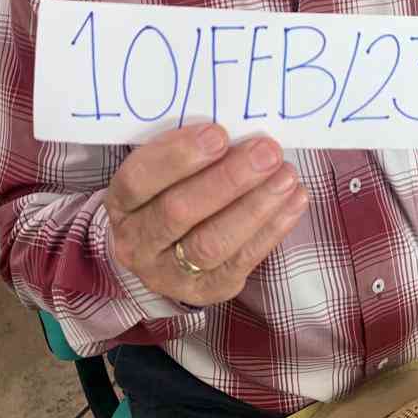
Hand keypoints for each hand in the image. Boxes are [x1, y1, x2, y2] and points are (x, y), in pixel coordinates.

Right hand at [104, 123, 308, 306]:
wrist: (162, 249)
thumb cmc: (170, 190)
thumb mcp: (164, 170)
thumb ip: (189, 151)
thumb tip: (238, 127)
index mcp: (122, 203)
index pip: (140, 179)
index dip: (178, 156)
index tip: (219, 134)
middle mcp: (138, 242)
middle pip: (179, 212)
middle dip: (228, 180)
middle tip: (266, 152)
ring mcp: (169, 274)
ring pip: (211, 244)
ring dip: (254, 207)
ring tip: (287, 176)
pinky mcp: (206, 291)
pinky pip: (240, 261)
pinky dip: (272, 229)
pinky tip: (294, 199)